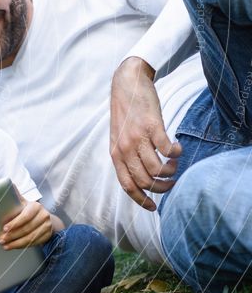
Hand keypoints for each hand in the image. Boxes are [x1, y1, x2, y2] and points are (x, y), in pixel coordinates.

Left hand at [0, 200, 53, 248]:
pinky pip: (33, 243)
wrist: (43, 217)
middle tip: (1, 239)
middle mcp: (43, 215)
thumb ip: (13, 203)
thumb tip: (2, 204)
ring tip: (5, 245)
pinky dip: (21, 245)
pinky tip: (13, 246)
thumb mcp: (22, 204)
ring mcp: (47, 226)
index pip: (25, 216)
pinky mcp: (47, 235)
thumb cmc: (28, 210)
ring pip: (30, 237)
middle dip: (12, 235)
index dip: (14, 223)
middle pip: (26, 228)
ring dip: (15, 243)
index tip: (4, 228)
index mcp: (35, 206)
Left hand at [110, 57, 180, 210]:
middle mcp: (124, 148)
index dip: (141, 199)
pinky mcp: (152, 126)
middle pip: (145, 180)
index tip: (153, 207)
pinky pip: (168, 150)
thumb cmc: (126, 114)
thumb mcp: (118, 137)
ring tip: (175, 164)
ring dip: (171, 171)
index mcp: (115, 153)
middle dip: (162, 187)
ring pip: (157, 169)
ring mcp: (138, 137)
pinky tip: (177, 149)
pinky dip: (176, 154)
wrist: (126, 84)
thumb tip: (140, 178)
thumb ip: (126, 156)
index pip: (127, 185)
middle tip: (172, 182)